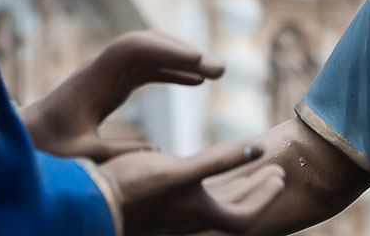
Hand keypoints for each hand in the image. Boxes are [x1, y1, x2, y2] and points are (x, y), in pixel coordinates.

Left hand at [20, 30, 224, 161]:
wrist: (27, 136)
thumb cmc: (48, 146)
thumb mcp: (79, 155)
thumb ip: (113, 152)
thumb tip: (154, 152)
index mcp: (93, 79)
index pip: (132, 49)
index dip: (165, 50)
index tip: (198, 60)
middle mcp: (103, 69)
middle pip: (146, 44)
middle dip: (183, 51)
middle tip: (221, 69)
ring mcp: (109, 74)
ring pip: (151, 55)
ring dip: (183, 59)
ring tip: (218, 73)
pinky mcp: (113, 84)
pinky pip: (148, 70)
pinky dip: (173, 71)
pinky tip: (197, 80)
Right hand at [101, 140, 286, 235]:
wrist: (91, 201)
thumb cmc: (135, 190)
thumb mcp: (182, 173)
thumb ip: (220, 161)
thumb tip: (258, 151)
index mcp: (199, 214)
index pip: (245, 217)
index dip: (266, 199)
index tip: (279, 175)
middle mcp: (190, 218)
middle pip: (233, 209)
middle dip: (255, 190)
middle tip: (274, 171)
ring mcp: (174, 212)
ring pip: (215, 203)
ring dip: (236, 185)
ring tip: (249, 166)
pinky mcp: (158, 200)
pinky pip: (194, 194)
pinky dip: (209, 181)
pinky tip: (204, 166)